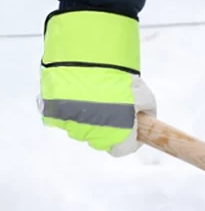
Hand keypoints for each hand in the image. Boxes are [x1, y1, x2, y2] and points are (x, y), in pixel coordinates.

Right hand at [39, 10, 154, 155]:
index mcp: (118, 138)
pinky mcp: (52, 112)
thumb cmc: (120, 80)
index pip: (123, 148)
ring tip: (91, 94)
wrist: (88, 61)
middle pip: (100, 139)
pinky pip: (59, 115)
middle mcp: (93, 137)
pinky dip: (65, 106)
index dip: (129, 138)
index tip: (130, 127)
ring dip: (86, 115)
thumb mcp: (145, 96)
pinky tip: (74, 92)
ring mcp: (71, 125)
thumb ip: (147, 112)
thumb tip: (147, 119)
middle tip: (110, 105)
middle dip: (107, 126)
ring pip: (79, 127)